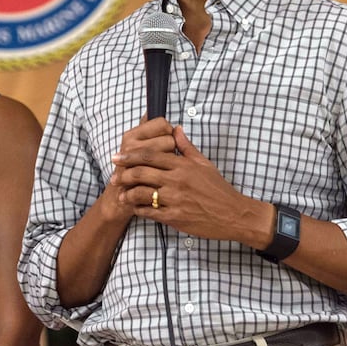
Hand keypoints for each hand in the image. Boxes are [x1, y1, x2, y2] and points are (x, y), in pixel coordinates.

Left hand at [111, 125, 269, 245]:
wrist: (233, 214)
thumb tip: (175, 128)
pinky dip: (139, 210)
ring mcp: (175, 199)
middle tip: (113, 176)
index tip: (117, 157)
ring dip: (128, 194)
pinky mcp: (175, 217)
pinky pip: (151, 212)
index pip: (150, 155)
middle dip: (124, 174)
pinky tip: (135, 208)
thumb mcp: (204, 163)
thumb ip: (186, 146)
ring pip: (142, 193)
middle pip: (142, 173)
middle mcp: (177, 180)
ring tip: (121, 194)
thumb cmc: (218, 188)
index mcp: (182, 165)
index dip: (130, 156)